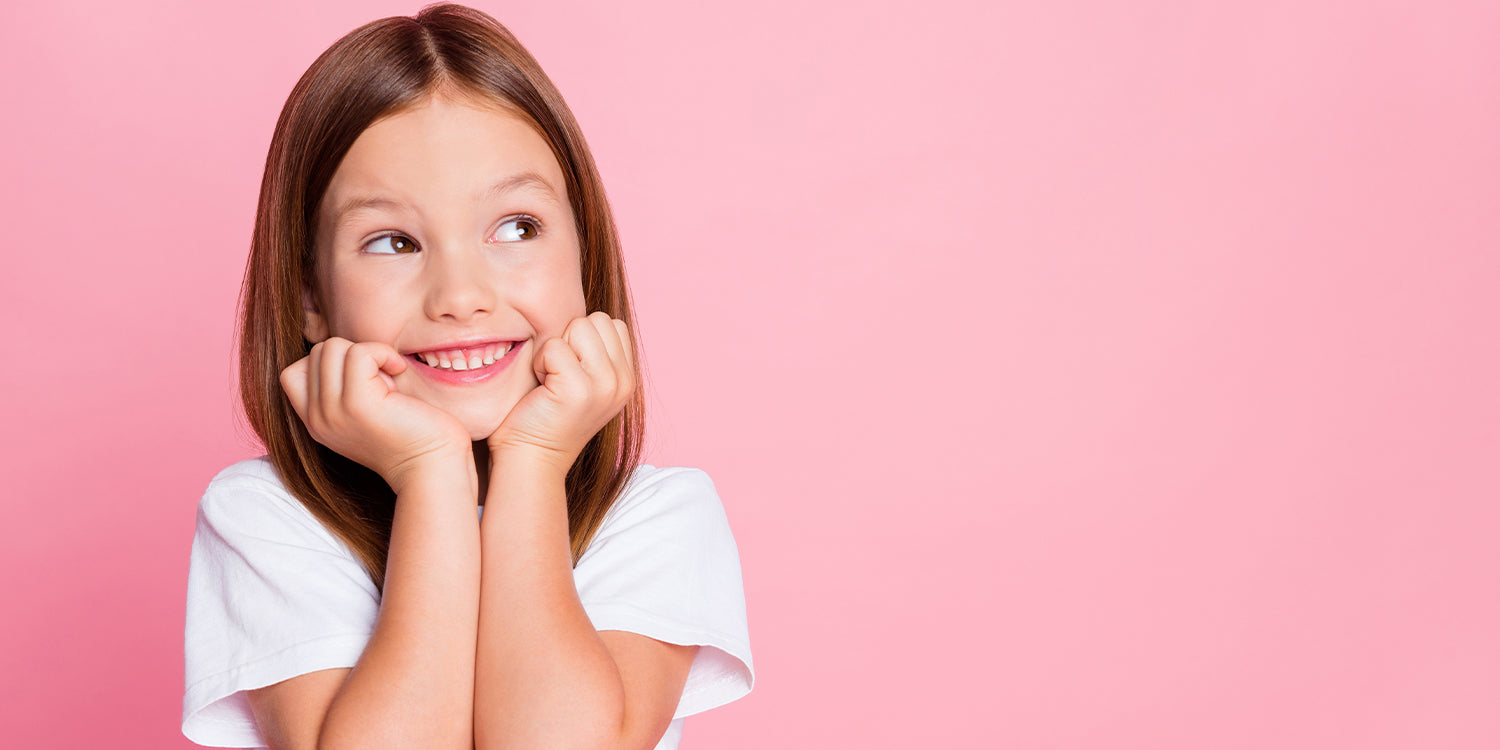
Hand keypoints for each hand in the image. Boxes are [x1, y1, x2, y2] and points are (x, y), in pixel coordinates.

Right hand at [280, 338, 471, 492]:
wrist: (431, 468)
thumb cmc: (412, 435)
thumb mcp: (364, 413)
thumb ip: (343, 389)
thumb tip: (346, 349)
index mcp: (316, 423)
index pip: (293, 373)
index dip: (331, 362)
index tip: (365, 379)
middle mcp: (318, 419)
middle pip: (318, 352)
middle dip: (354, 355)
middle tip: (382, 382)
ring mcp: (333, 411)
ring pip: (333, 347)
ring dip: (369, 353)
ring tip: (390, 381)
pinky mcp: (357, 403)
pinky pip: (360, 352)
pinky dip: (383, 352)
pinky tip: (399, 370)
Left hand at [486, 313, 635, 472]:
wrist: (532, 459)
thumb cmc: (547, 417)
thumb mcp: (585, 383)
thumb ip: (596, 353)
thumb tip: (586, 318)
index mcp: (627, 378)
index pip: (612, 324)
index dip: (583, 338)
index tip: (570, 369)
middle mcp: (622, 381)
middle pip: (597, 320)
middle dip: (571, 339)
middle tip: (558, 374)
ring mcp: (604, 385)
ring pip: (579, 327)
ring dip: (556, 348)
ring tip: (551, 379)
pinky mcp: (579, 389)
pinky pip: (555, 347)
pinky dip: (541, 362)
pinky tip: (542, 388)